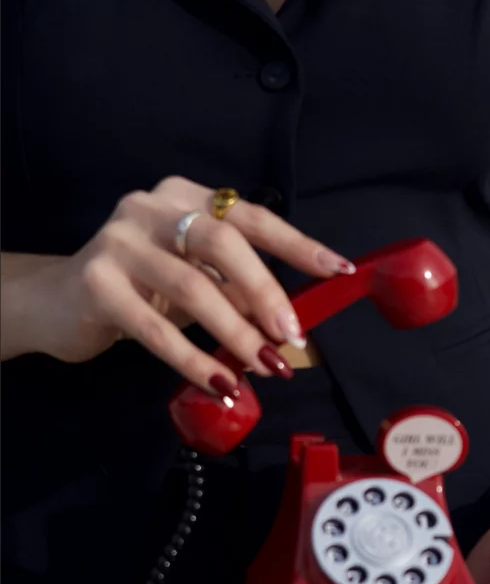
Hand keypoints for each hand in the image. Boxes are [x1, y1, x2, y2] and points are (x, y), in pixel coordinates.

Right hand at [13, 176, 351, 388]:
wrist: (58, 303)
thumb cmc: (139, 288)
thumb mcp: (193, 281)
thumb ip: (235, 290)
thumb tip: (289, 324)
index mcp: (184, 197)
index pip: (251, 217)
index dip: (296, 244)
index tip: (337, 270)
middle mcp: (152, 207)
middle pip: (222, 243)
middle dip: (265, 292)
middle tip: (292, 336)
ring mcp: (120, 241)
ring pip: (192, 287)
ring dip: (235, 333)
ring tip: (264, 368)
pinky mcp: (97, 283)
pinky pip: (156, 327)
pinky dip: (193, 360)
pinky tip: (219, 386)